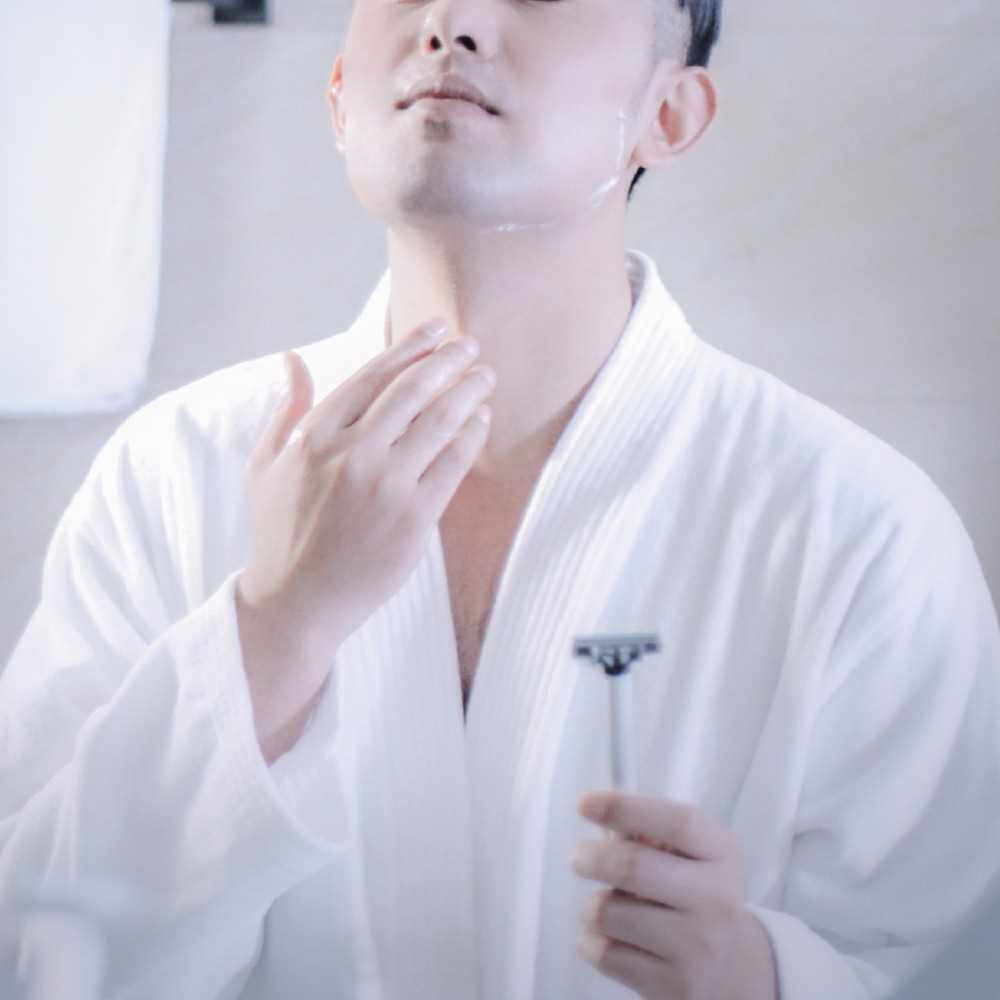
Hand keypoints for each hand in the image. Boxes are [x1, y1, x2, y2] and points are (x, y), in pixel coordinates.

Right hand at [237, 320, 495, 746]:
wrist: (296, 602)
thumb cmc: (279, 532)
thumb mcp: (266, 465)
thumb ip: (287, 408)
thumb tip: (293, 357)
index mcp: (315, 436)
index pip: (373, 375)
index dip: (411, 345)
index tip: (437, 329)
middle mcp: (351, 455)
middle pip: (413, 390)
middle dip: (448, 360)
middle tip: (470, 346)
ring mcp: (385, 486)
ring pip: (439, 422)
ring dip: (468, 391)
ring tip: (484, 377)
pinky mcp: (413, 519)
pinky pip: (453, 465)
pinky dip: (471, 436)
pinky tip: (481, 420)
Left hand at [571, 790, 777, 999]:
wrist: (732, 969)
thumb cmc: (693, 892)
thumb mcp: (690, 852)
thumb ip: (649, 831)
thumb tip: (600, 818)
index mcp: (720, 853)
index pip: (676, 822)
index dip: (625, 808)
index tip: (585, 804)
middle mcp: (715, 899)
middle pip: (633, 867)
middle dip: (590, 857)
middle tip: (578, 857)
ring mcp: (696, 947)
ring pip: (609, 913)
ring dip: (593, 905)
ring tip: (607, 906)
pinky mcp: (672, 985)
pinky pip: (604, 953)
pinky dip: (592, 940)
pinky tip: (612, 937)